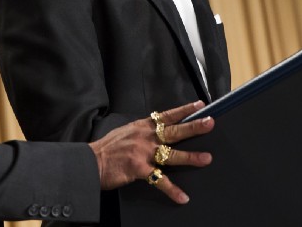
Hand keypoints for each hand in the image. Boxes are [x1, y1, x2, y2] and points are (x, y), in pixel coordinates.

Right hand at [88, 101, 213, 203]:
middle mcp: (145, 137)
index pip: (167, 115)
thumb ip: (141, 131)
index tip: (200, 104)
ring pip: (172, 154)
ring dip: (190, 157)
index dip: (184, 110)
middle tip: (210, 122)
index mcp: (142, 126)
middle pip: (174, 131)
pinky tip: (182, 197)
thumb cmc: (107, 148)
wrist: (91, 161)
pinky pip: (160, 181)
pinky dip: (172, 190)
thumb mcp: (125, 131)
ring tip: (206, 158)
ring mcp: (143, 152)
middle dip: (194, 127)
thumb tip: (155, 130)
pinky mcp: (139, 169)